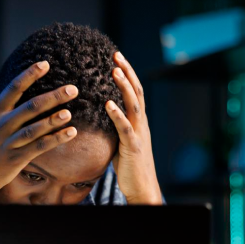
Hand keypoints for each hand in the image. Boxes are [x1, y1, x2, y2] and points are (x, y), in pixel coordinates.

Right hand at [0, 61, 79, 204]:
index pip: (13, 89)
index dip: (29, 75)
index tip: (45, 64)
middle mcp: (1, 126)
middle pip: (29, 107)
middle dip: (52, 97)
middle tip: (72, 88)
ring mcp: (9, 143)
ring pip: (34, 129)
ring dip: (53, 120)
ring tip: (69, 112)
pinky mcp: (16, 158)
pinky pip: (39, 148)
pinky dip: (55, 140)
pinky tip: (70, 133)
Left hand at [105, 52, 162, 204]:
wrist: (142, 188)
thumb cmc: (129, 166)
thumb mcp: (121, 141)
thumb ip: (116, 126)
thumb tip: (102, 112)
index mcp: (138, 121)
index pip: (134, 92)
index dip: (127, 74)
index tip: (116, 58)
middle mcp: (141, 123)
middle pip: (137, 92)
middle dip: (127, 72)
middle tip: (116, 55)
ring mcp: (139, 134)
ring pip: (134, 105)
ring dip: (124, 87)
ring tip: (113, 72)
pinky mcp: (133, 147)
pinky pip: (125, 128)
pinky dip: (117, 114)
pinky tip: (108, 104)